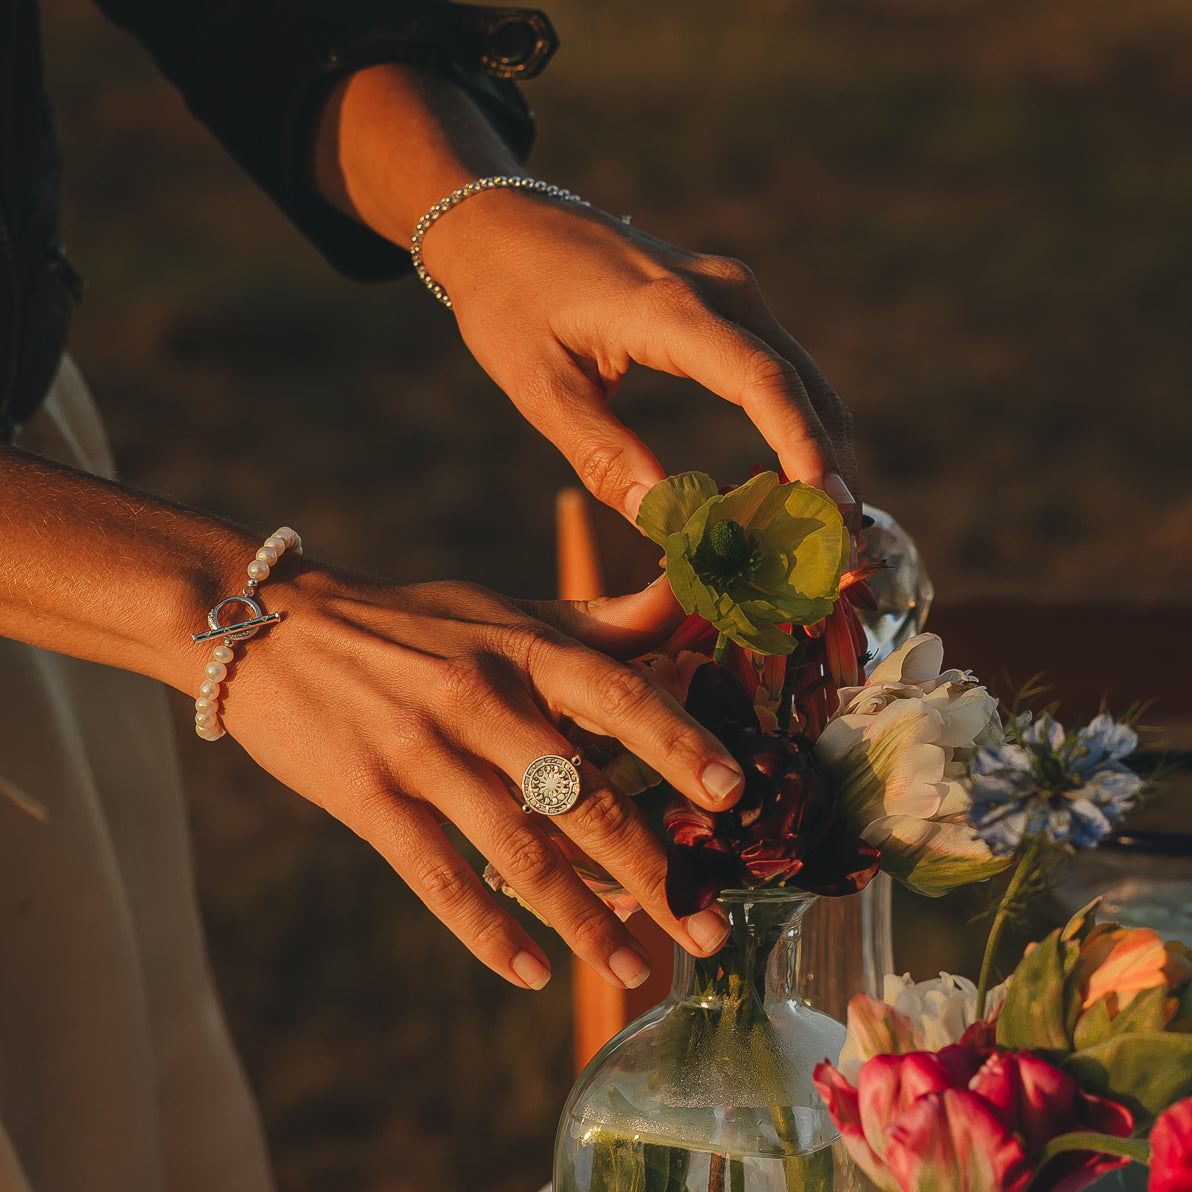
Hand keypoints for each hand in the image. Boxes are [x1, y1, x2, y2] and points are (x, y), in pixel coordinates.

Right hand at [221, 566, 743, 990]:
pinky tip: (532, 973)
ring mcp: (421, 752)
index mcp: (520, 648)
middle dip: (656, 873)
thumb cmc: (405, 622)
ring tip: (633, 971)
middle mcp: (478, 699)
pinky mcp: (368, 800)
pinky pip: (439, 881)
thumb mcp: (498, 609)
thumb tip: (684, 603)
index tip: (732, 798)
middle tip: (708, 930)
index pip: (619, 694)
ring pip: (520, 853)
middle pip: (584, 797)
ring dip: (584, 922)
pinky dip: (489, 934)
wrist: (269, 624)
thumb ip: (593, 620)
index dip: (680, 744)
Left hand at [424, 189, 858, 521]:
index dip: (804, 450)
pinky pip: (781, 372)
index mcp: (672, 311)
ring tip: (821, 533)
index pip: (764, 383)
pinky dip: (796, 430)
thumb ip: (603, 455)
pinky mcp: (728, 304)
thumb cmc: (510, 301)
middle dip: (831, 471)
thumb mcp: (540, 388)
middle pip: (806, 390)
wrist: (502, 221)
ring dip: (821, 454)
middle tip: (841, 552)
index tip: (832, 509)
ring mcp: (732, 293)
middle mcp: (723, 293)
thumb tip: (665, 523)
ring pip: (805, 383)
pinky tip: (785, 485)